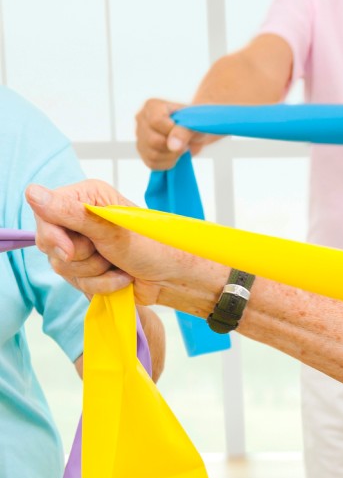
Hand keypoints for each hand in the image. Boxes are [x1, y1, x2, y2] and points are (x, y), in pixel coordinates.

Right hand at [24, 180, 200, 305]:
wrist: (174, 277)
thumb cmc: (152, 246)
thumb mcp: (110, 228)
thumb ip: (70, 213)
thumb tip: (32, 193)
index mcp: (84, 197)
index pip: (44, 213)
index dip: (52, 235)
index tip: (70, 250)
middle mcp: (79, 219)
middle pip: (49, 243)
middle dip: (81, 256)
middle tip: (107, 252)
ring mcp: (82, 246)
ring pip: (62, 267)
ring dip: (96, 272)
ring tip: (119, 264)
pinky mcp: (87, 270)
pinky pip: (77, 283)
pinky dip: (102, 284)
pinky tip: (122, 278)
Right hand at [135, 98, 217, 170]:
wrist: (194, 131)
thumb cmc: (194, 122)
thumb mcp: (194, 123)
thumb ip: (183, 131)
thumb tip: (173, 146)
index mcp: (152, 106)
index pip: (156, 121)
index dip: (171, 131)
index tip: (183, 131)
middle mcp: (141, 119)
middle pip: (152, 140)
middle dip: (173, 146)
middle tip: (185, 143)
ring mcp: (140, 136)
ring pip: (152, 154)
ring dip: (172, 156)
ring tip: (181, 149)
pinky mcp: (143, 151)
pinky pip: (152, 164)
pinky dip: (167, 164)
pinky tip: (175, 156)